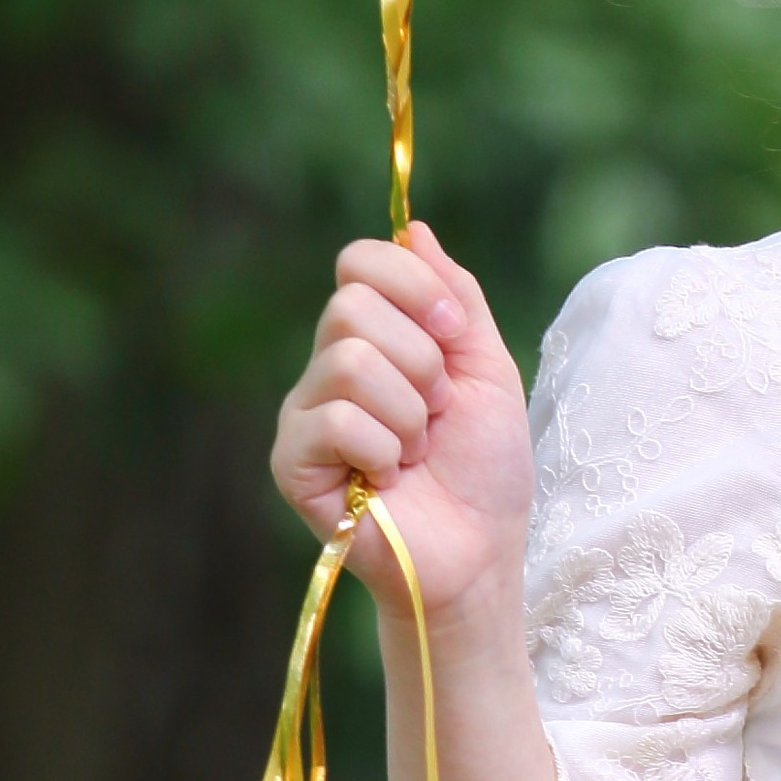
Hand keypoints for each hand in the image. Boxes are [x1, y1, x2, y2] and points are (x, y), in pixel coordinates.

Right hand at [271, 222, 534, 624]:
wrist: (480, 551)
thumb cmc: (485, 469)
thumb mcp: (487, 369)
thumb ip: (456, 299)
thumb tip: (415, 229)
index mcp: (375, 338)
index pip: (361, 263)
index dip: (413, 286)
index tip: (453, 333)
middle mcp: (329, 367)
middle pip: (352, 307)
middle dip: (421, 362)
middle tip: (436, 413)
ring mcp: (305, 414)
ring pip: (349, 362)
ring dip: (409, 414)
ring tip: (415, 452)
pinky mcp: (292, 462)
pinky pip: (336, 419)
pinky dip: (383, 450)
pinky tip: (388, 479)